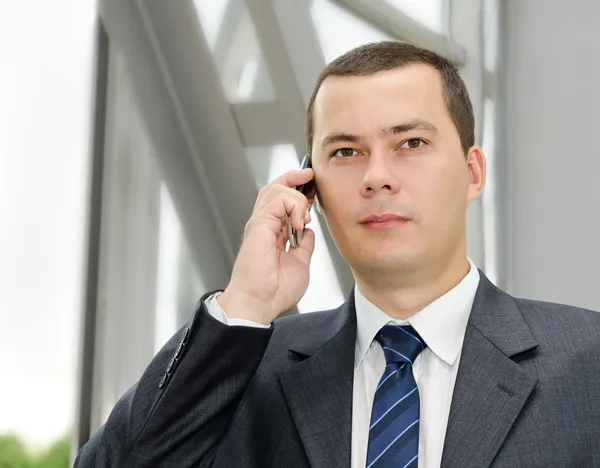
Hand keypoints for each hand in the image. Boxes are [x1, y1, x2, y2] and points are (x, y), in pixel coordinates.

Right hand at [218, 168, 314, 324]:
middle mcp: (264, 225)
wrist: (259, 303)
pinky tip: (300, 224)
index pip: (282, 201)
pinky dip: (294, 206)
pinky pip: (278, 200)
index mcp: (272, 233)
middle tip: (310, 174)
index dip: (298, 190)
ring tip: (305, 219)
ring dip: (297, 197)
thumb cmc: (274, 291)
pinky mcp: (259, 225)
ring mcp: (260, 223)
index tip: (314, 187)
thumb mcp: (299, 263)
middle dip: (294, 176)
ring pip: (276, 188)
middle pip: (275, 187)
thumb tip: (309, 231)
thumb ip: (304, 245)